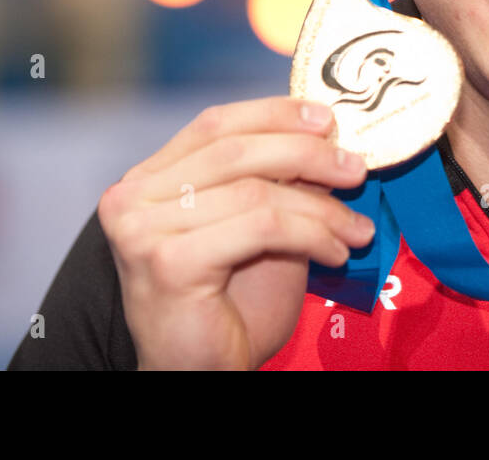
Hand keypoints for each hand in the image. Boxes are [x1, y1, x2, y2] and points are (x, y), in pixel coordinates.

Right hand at [98, 97, 373, 369]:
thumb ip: (277, 182)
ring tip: (355, 230)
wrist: (202, 374)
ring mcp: (142, 229)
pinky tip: (334, 254)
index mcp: (148, 180)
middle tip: (356, 169)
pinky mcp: (167, 262)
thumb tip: (326, 136)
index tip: (327, 119)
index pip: (214, 125)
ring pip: (255, 191)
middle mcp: (132, 198)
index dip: (274, 114)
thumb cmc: (231, 307)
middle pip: (235, 150)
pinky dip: (311, 235)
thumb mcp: (258, 227)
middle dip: (308, 154)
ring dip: (321, 208)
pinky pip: (261, 227)